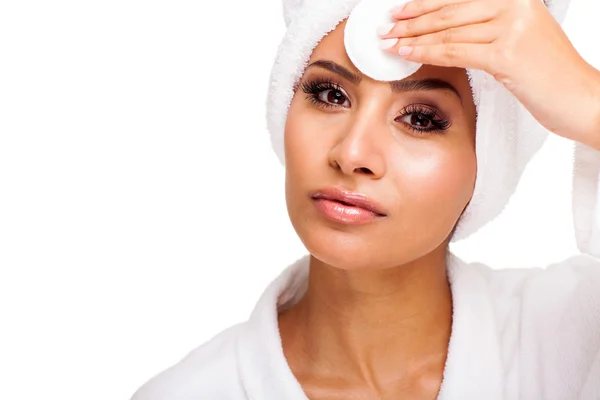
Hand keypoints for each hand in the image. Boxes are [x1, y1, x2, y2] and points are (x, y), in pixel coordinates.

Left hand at [379, 0, 599, 148]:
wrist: (581, 99)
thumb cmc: (550, 76)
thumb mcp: (519, 40)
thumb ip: (488, 29)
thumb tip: (448, 31)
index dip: (426, 4)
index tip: (400, 11)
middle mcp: (515, 5)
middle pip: (451, 10)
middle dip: (413, 19)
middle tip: (386, 26)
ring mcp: (512, 27)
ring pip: (449, 30)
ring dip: (414, 36)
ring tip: (390, 42)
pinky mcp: (507, 53)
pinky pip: (456, 50)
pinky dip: (428, 52)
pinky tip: (407, 53)